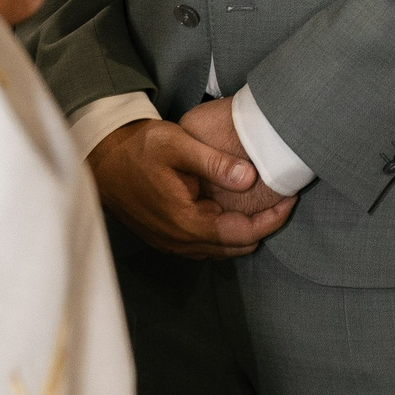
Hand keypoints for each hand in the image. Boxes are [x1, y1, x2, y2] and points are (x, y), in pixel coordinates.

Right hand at [89, 116, 293, 259]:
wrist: (103, 160)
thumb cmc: (140, 149)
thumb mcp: (178, 145)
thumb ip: (215, 163)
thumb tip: (250, 178)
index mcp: (185, 221)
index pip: (242, 234)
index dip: (271, 220)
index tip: (291, 199)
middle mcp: (179, 241)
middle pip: (235, 246)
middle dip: (263, 226)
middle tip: (283, 199)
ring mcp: (171, 244)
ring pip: (221, 249)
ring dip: (245, 232)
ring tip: (266, 205)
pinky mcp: (167, 239)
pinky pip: (205, 246)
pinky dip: (226, 233)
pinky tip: (234, 211)